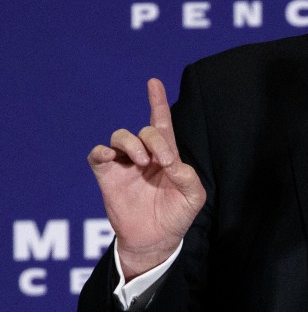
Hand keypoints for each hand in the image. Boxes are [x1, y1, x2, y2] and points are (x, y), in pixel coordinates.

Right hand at [88, 78, 206, 279]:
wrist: (155, 241)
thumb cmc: (176, 215)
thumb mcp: (193, 196)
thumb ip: (187, 176)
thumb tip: (170, 162)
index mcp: (167, 156)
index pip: (162, 123)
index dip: (158, 102)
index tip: (154, 82)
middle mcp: (144, 155)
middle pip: (144, 130)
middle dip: (154, 140)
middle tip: (161, 162)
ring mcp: (124, 165)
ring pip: (120, 137)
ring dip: (132, 144)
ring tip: (141, 162)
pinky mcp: (107, 177)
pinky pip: (98, 155)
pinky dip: (102, 151)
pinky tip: (112, 157)